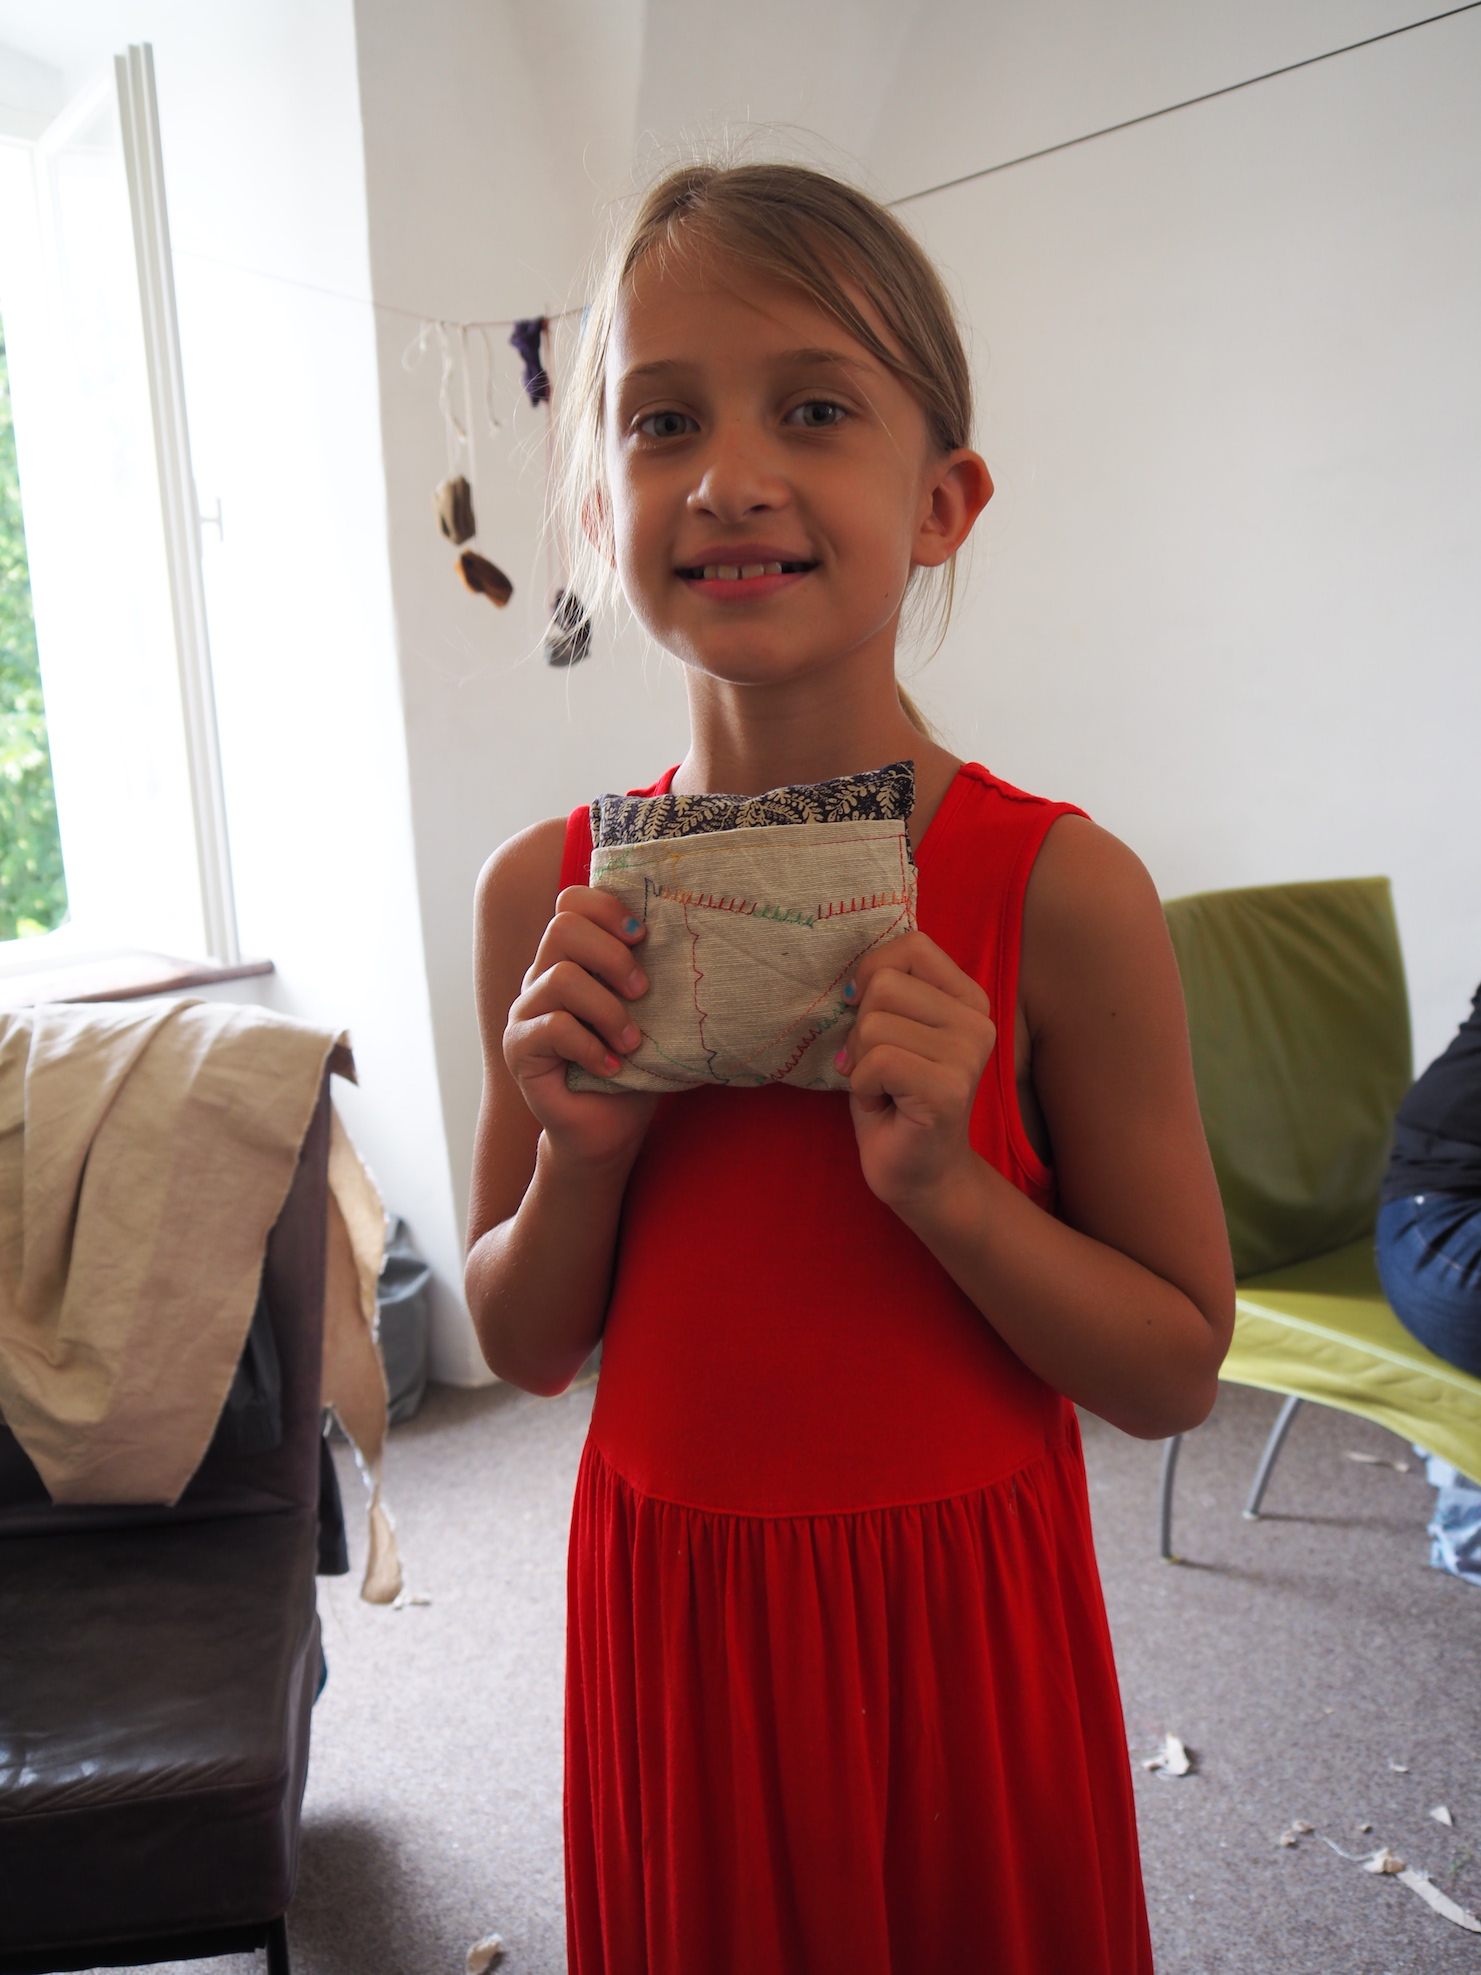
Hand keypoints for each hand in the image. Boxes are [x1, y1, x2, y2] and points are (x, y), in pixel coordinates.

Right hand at [504, 887, 657, 1163]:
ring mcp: (525, 1011)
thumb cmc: (634, 1066)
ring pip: (562, 978)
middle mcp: (541, 976)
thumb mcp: (650, 1013)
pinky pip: (554, 1027)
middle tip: (643, 992)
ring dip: (609, 1011)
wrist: (609, 1128)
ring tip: (632, 1042)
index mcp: (571, 958)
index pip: (572, 903)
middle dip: (614, 957)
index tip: (645, 937)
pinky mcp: (518, 1048)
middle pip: (563, 927)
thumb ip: (650, 972)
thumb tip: (692, 932)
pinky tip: (613, 1068)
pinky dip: (592, 1047)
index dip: (608, 909)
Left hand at [833, 931, 995, 1214]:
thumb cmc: (895, 1099)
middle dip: (860, 1028)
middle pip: (884, 985)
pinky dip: (861, 1087)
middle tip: (877, 1067)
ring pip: (874, 1025)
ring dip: (860, 1063)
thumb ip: (885, 993)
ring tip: (882, 1088)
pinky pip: (876, 1062)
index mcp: (968, 999)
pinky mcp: (949, 1089)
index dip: (871, 971)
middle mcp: (978, 1021)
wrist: (918, 1173)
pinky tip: (882, 1105)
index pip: (913, 946)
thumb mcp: (890, 1031)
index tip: (862, 1008)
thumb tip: (851, 980)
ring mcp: (968, 1055)